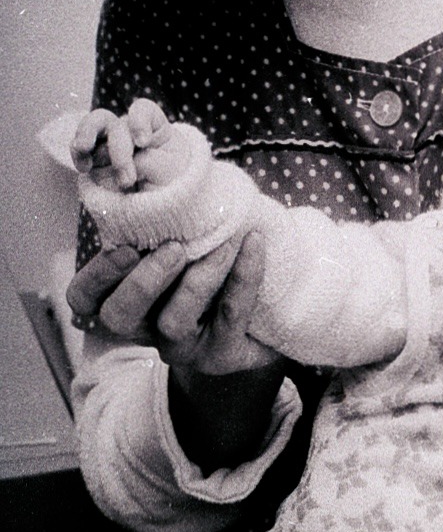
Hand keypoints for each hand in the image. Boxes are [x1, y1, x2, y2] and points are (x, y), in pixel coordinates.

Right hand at [67, 234, 286, 470]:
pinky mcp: (222, 354)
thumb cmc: (212, 264)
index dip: (96, 275)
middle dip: (141, 282)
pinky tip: (253, 242)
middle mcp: (145, 329)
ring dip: (197, 281)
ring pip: (173, 323)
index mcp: (124, 299)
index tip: (124, 247)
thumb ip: (159, 224)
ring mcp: (182, 347)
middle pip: (118, 317)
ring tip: (221, 245)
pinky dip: (243, 276)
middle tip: (174, 248)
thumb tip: (149, 177)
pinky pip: (229, 315)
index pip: (84, 298)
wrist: (268, 315)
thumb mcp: (181, 244)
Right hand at [71, 98, 183, 190]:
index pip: (142, 110)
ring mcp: (107, 144)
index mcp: (152, 127)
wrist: (159, 206)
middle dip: (118, 149)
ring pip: (91, 130)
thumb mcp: (169, 169)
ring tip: (84, 153)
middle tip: (127, 179)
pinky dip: (79, 155)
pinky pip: (80, 150)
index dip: (139, 121)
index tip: (143, 142)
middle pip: (114, 123)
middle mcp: (127, 131)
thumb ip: (149, 162)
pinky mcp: (93, 160)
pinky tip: (84, 168)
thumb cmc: (170, 181)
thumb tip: (122, 166)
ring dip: (89, 140)